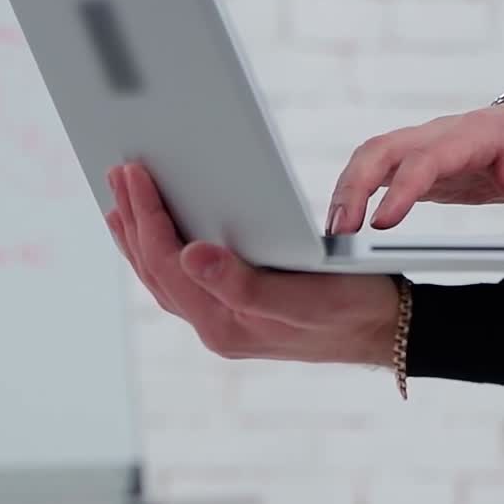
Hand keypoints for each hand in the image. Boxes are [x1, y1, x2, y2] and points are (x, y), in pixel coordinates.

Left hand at [104, 162, 400, 367]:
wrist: (386, 329)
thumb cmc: (355, 308)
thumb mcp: (307, 295)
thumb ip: (246, 283)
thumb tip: (190, 256)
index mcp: (226, 324)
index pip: (169, 266)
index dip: (147, 218)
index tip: (134, 175)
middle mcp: (217, 327)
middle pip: (156, 271)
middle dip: (132, 220)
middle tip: (117, 173)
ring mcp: (223, 322)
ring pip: (164, 278)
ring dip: (139, 236)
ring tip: (120, 199)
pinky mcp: (234, 311)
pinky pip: (182, 281)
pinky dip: (163, 250)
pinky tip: (160, 231)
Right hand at [326, 96, 503, 233]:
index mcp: (472, 135)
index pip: (427, 159)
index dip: (401, 189)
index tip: (381, 223)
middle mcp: (438, 134)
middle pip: (382, 149)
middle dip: (353, 186)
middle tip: (338, 231)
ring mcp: (423, 145)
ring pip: (371, 156)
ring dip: (346, 189)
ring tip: (333, 231)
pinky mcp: (416, 161)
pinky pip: (376, 169)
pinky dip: (354, 191)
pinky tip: (343, 222)